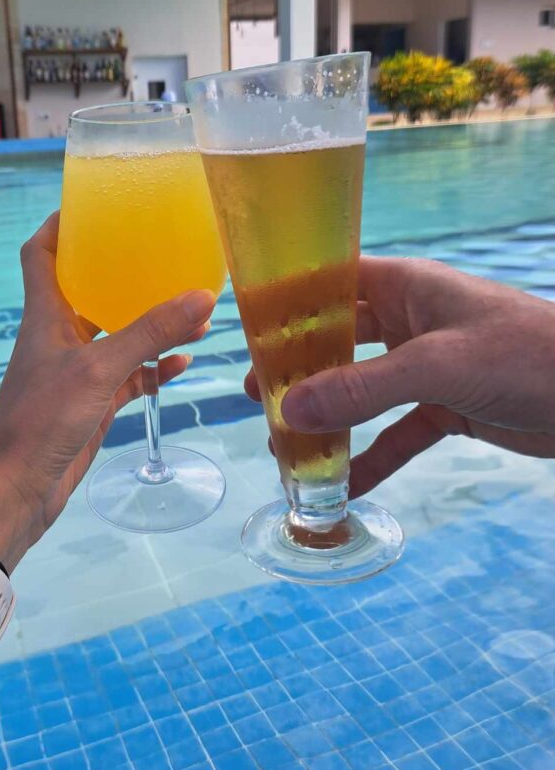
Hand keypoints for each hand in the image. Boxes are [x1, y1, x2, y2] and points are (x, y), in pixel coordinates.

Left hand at [0, 213, 214, 565]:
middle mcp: (60, 335)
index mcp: (46, 313)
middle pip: (91, 289)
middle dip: (124, 272)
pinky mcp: (92, 403)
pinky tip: (185, 360)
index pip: (43, 253)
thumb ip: (149, 333)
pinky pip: (130, 375)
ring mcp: (78, 371)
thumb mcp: (99, 369)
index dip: (60, 225)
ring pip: (119, 335)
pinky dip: (154, 367)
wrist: (16, 488)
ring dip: (152, 324)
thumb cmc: (43, 416)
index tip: (92, 204)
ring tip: (195, 311)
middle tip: (163, 253)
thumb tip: (203, 298)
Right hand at [244, 257, 554, 498]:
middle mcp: (410, 322)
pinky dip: (371, 458)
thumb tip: (287, 410)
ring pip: (363, 391)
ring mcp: (427, 367)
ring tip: (283, 446)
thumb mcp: (437, 367)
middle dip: (299, 367)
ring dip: (328, 417)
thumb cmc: (523, 354)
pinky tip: (343, 487)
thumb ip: (362, 388)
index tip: (245, 330)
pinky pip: (396, 433)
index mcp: (405, 287)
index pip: (332, 282)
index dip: (289, 301)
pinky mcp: (446, 408)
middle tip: (257, 395)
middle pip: (339, 340)